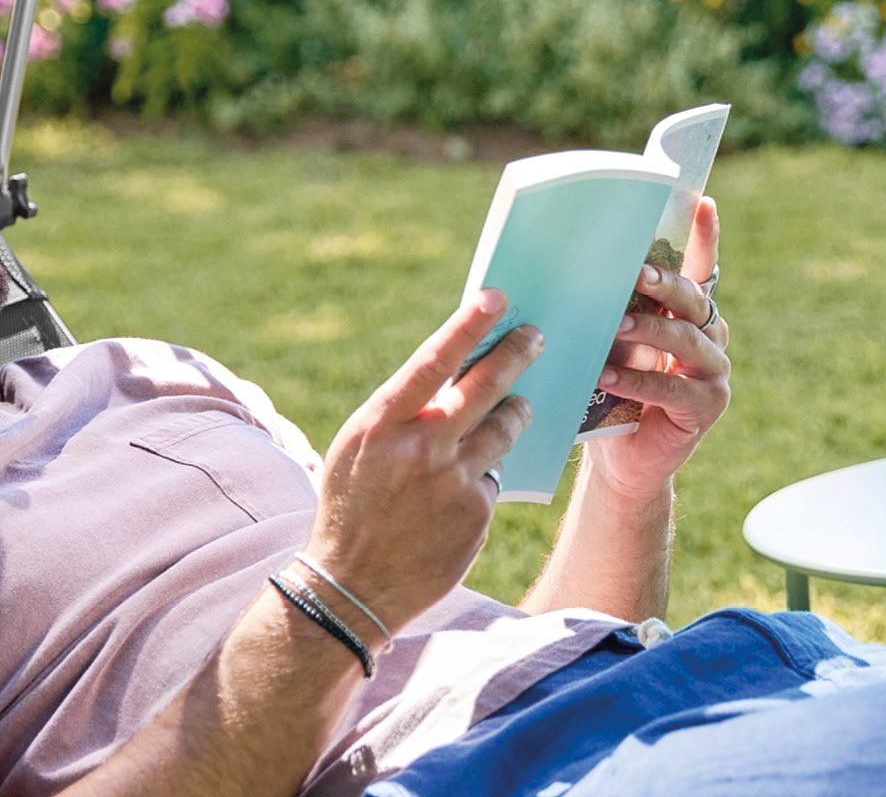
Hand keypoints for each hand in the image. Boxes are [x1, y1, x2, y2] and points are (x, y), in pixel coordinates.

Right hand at [305, 289, 538, 636]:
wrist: (349, 588)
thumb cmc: (349, 506)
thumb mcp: (360, 447)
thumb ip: (402, 412)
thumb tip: (451, 374)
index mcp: (382, 423)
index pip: (434, 360)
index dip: (468, 325)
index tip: (496, 297)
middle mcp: (422, 447)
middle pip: (484, 387)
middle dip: (515, 354)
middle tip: (536, 335)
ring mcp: (453, 482)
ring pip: (503, 429)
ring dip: (514, 412)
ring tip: (518, 404)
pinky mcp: (477, 515)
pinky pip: (493, 479)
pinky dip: (484, 475)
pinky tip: (465, 488)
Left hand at [584, 197, 729, 502]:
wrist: (619, 457)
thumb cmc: (607, 389)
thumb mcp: (606, 341)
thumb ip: (605, 308)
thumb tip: (563, 264)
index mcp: (688, 313)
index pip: (699, 267)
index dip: (704, 236)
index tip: (703, 202)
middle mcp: (709, 336)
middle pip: (693, 298)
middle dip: (665, 282)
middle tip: (635, 273)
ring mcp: (714, 371)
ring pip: (687, 339)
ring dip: (649, 329)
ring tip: (616, 324)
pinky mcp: (708, 406)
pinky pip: (674, 387)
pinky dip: (639, 380)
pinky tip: (607, 376)